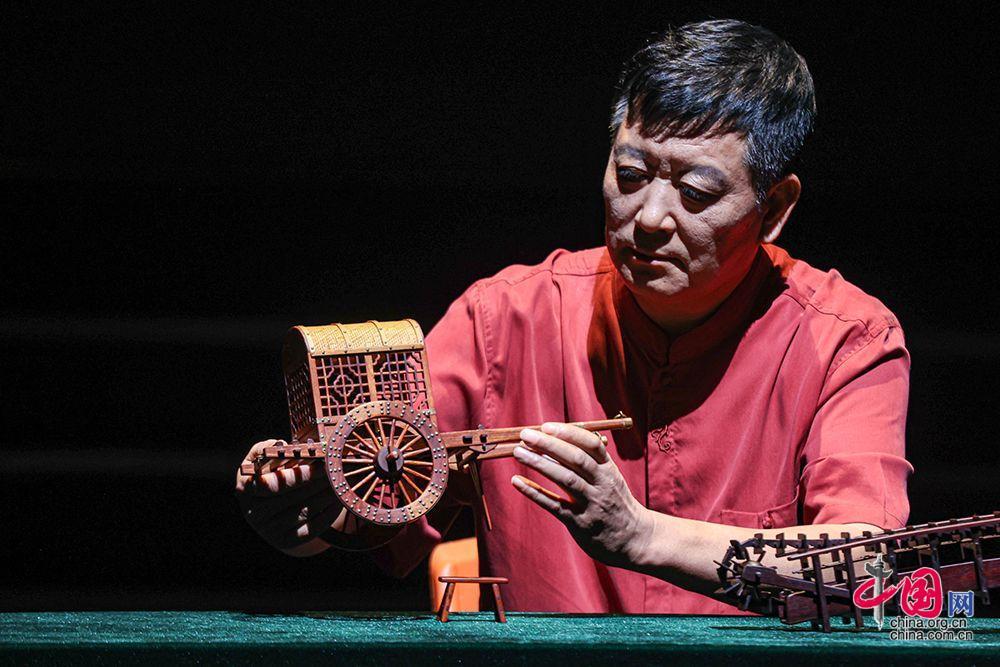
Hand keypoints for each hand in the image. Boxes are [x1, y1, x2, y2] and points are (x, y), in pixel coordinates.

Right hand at [234, 439, 338, 556]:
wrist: (270, 509)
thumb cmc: (269, 474)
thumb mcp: (261, 459)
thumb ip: (267, 449)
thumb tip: (282, 445)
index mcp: (245, 489)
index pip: (274, 483)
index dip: (301, 474)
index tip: (322, 464)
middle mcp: (253, 513)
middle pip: (292, 497)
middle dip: (318, 482)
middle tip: (337, 472)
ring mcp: (268, 531)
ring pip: (304, 511)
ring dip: (326, 496)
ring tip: (341, 484)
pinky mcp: (285, 541)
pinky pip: (311, 528)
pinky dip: (327, 514)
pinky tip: (338, 501)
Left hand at [510, 422, 651, 568]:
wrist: (634, 539)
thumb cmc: (614, 501)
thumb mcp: (609, 478)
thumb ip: (590, 460)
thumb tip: (561, 437)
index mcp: (609, 469)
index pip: (591, 444)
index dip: (568, 433)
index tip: (546, 425)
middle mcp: (602, 484)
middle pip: (576, 459)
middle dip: (549, 444)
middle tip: (525, 434)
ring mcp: (591, 504)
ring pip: (566, 479)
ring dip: (540, 464)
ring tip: (518, 452)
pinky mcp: (579, 523)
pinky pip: (554, 505)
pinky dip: (534, 492)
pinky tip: (517, 482)